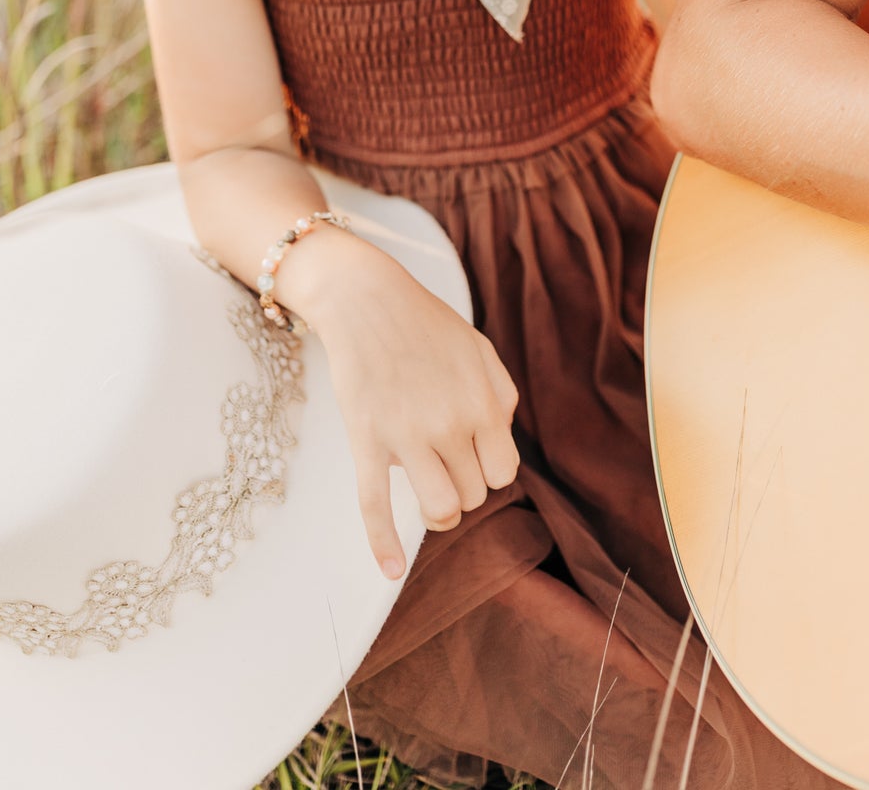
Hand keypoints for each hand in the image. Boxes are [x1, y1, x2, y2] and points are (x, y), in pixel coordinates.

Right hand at [311, 245, 520, 578]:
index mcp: (482, 403)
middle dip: (462, 486)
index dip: (488, 472)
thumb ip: (501, 396)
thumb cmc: (426, 324)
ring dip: (437, 514)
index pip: (503, 474)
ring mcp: (407, 435)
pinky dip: (384, 543)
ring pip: (439, 510)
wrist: (366, 299)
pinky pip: (375, 504)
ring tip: (429, 496)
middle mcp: (449, 423)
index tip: (471, 457)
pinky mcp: (367, 440)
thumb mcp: (480, 349)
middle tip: (442, 461)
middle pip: (472, 495)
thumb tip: (501, 438)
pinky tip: (391, 570)